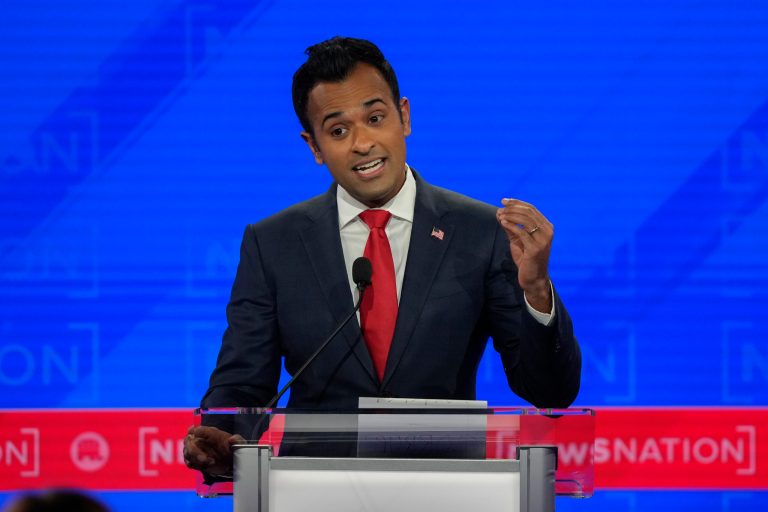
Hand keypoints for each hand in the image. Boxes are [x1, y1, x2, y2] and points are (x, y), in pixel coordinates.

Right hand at [183, 425, 244, 475]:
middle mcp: (200, 440)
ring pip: (187, 453)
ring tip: (211, 463)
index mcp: (210, 433)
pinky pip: (190, 463)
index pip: (199, 429)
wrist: (232, 463)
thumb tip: (232, 439)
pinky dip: (197, 465)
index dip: (196, 431)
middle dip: (194, 450)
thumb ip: (238, 440)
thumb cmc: (234, 449)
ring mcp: (196, 450)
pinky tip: (207, 466)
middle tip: (204, 459)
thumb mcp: (239, 444)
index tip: (195, 434)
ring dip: (196, 459)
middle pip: (188, 441)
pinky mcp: (195, 461)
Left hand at [495, 198, 552, 312]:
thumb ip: (511, 227)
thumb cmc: (526, 258)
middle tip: (500, 208)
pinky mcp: (536, 249)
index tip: (504, 200)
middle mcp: (548, 231)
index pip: (531, 209)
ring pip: (526, 220)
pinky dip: (511, 226)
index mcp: (546, 226)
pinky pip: (522, 233)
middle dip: (512, 208)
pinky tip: (503, 223)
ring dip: (511, 215)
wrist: (533, 278)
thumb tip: (500, 212)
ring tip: (500, 215)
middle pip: (529, 212)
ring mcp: (543, 240)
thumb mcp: (518, 239)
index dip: (517, 202)